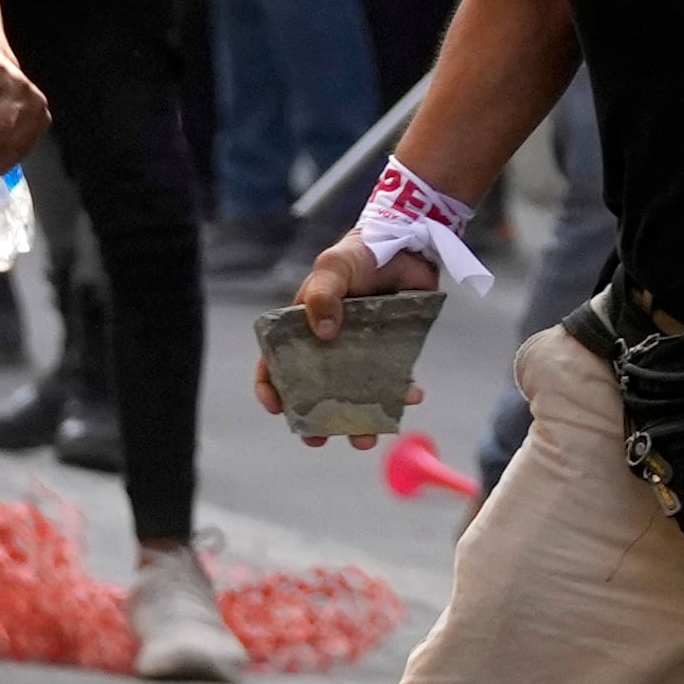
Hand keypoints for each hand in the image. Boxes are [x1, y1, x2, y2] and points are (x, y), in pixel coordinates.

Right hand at [256, 235, 442, 446]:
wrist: (409, 244)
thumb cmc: (360, 254)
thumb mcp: (333, 267)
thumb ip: (322, 294)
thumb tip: (323, 333)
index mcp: (303, 328)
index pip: (276, 363)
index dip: (272, 387)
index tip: (277, 409)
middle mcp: (329, 345)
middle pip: (316, 389)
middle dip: (317, 419)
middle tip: (320, 439)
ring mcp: (362, 350)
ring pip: (356, 392)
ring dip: (360, 418)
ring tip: (367, 437)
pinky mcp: (393, 350)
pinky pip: (395, 379)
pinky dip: (401, 393)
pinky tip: (411, 397)